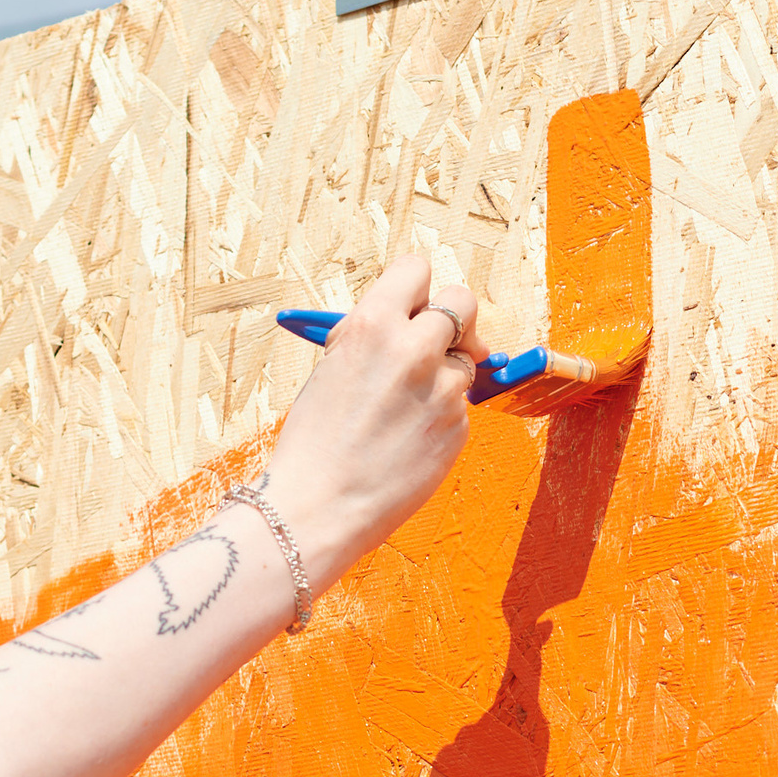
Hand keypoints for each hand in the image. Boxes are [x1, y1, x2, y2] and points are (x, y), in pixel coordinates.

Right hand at [262, 257, 487, 589]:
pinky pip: (459, 406)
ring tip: (401, 409)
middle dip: (453, 318)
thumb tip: (408, 318)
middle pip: (462, 302)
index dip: (414, 288)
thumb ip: (373, 336)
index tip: (412, 304)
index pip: (417, 269)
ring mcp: (443, 390)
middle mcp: (415, 350)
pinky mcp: (458, 427)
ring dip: (442, 374)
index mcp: (373, 325)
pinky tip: (406, 440)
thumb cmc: (313, 441)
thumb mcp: (332, 367)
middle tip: (437, 341)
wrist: (318, 507)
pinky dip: (440, 416)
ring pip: (463, 360)